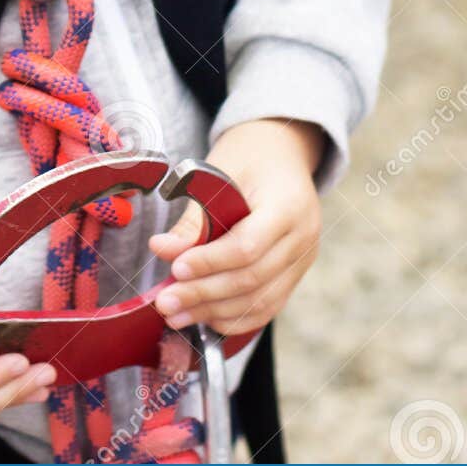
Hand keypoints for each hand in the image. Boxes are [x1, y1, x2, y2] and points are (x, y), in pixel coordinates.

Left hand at [147, 119, 324, 336]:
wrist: (281, 148)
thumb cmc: (248, 154)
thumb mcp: (217, 173)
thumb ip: (194, 217)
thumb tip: (163, 250)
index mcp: (288, 205)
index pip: (248, 246)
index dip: (210, 262)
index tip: (176, 269)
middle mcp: (303, 238)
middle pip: (253, 279)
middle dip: (204, 295)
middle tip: (165, 303)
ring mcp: (303, 260)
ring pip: (260, 300)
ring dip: (214, 312)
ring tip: (175, 315)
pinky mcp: (294, 274)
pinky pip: (267, 305)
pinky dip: (235, 316)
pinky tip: (203, 317)